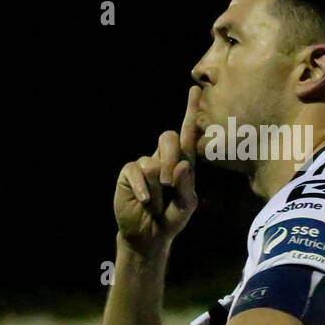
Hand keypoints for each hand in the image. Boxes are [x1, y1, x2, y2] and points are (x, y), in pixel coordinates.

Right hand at [114, 86, 200, 255]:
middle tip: (169, 182)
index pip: (187, 133)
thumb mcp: (187, 205)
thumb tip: (180, 164)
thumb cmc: (172, 217)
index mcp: (182, 162)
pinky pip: (136, 172)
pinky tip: (146, 201)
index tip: (195, 90)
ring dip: (158, 187)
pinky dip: (144, 189)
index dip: (191, 111)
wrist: (150, 235)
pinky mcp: (128, 174)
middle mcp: (163, 157)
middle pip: (168, 137)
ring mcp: (144, 164)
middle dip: (170, 157)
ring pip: (152, 162)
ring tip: (156, 202)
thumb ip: (187, 185)